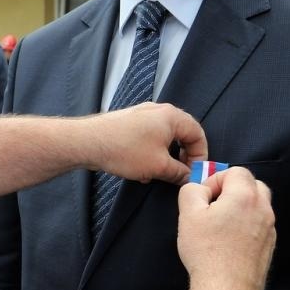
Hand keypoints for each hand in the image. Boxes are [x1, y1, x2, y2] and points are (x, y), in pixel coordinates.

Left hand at [87, 101, 207, 184]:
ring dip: (165, 158)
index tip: (196, 172)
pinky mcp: (129, 123)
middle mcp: (159, 111)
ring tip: (157, 174)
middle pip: (181, 135)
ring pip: (164, 139)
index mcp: (172, 116)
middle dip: (182, 157)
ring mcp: (143, 115)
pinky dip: (150, 153)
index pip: (198, 134)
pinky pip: (148, 138)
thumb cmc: (124, 149)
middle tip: (180, 174)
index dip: (200, 155)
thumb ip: (179, 173)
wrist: (88, 142)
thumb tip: (188, 177)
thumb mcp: (159, 166)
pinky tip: (141, 170)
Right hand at [176, 167, 273, 289]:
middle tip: (214, 207)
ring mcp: (270, 229)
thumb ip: (191, 191)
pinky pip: (260, 226)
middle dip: (233, 190)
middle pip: (253, 185)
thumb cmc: (207, 251)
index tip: (205, 197)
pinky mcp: (270, 246)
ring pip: (259, 206)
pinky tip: (230, 242)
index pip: (236, 171)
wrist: (227, 288)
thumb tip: (199, 188)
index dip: (217, 179)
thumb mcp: (188, 214)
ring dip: (241, 208)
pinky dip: (247, 226)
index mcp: (245, 196)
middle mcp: (263, 209)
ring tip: (221, 225)